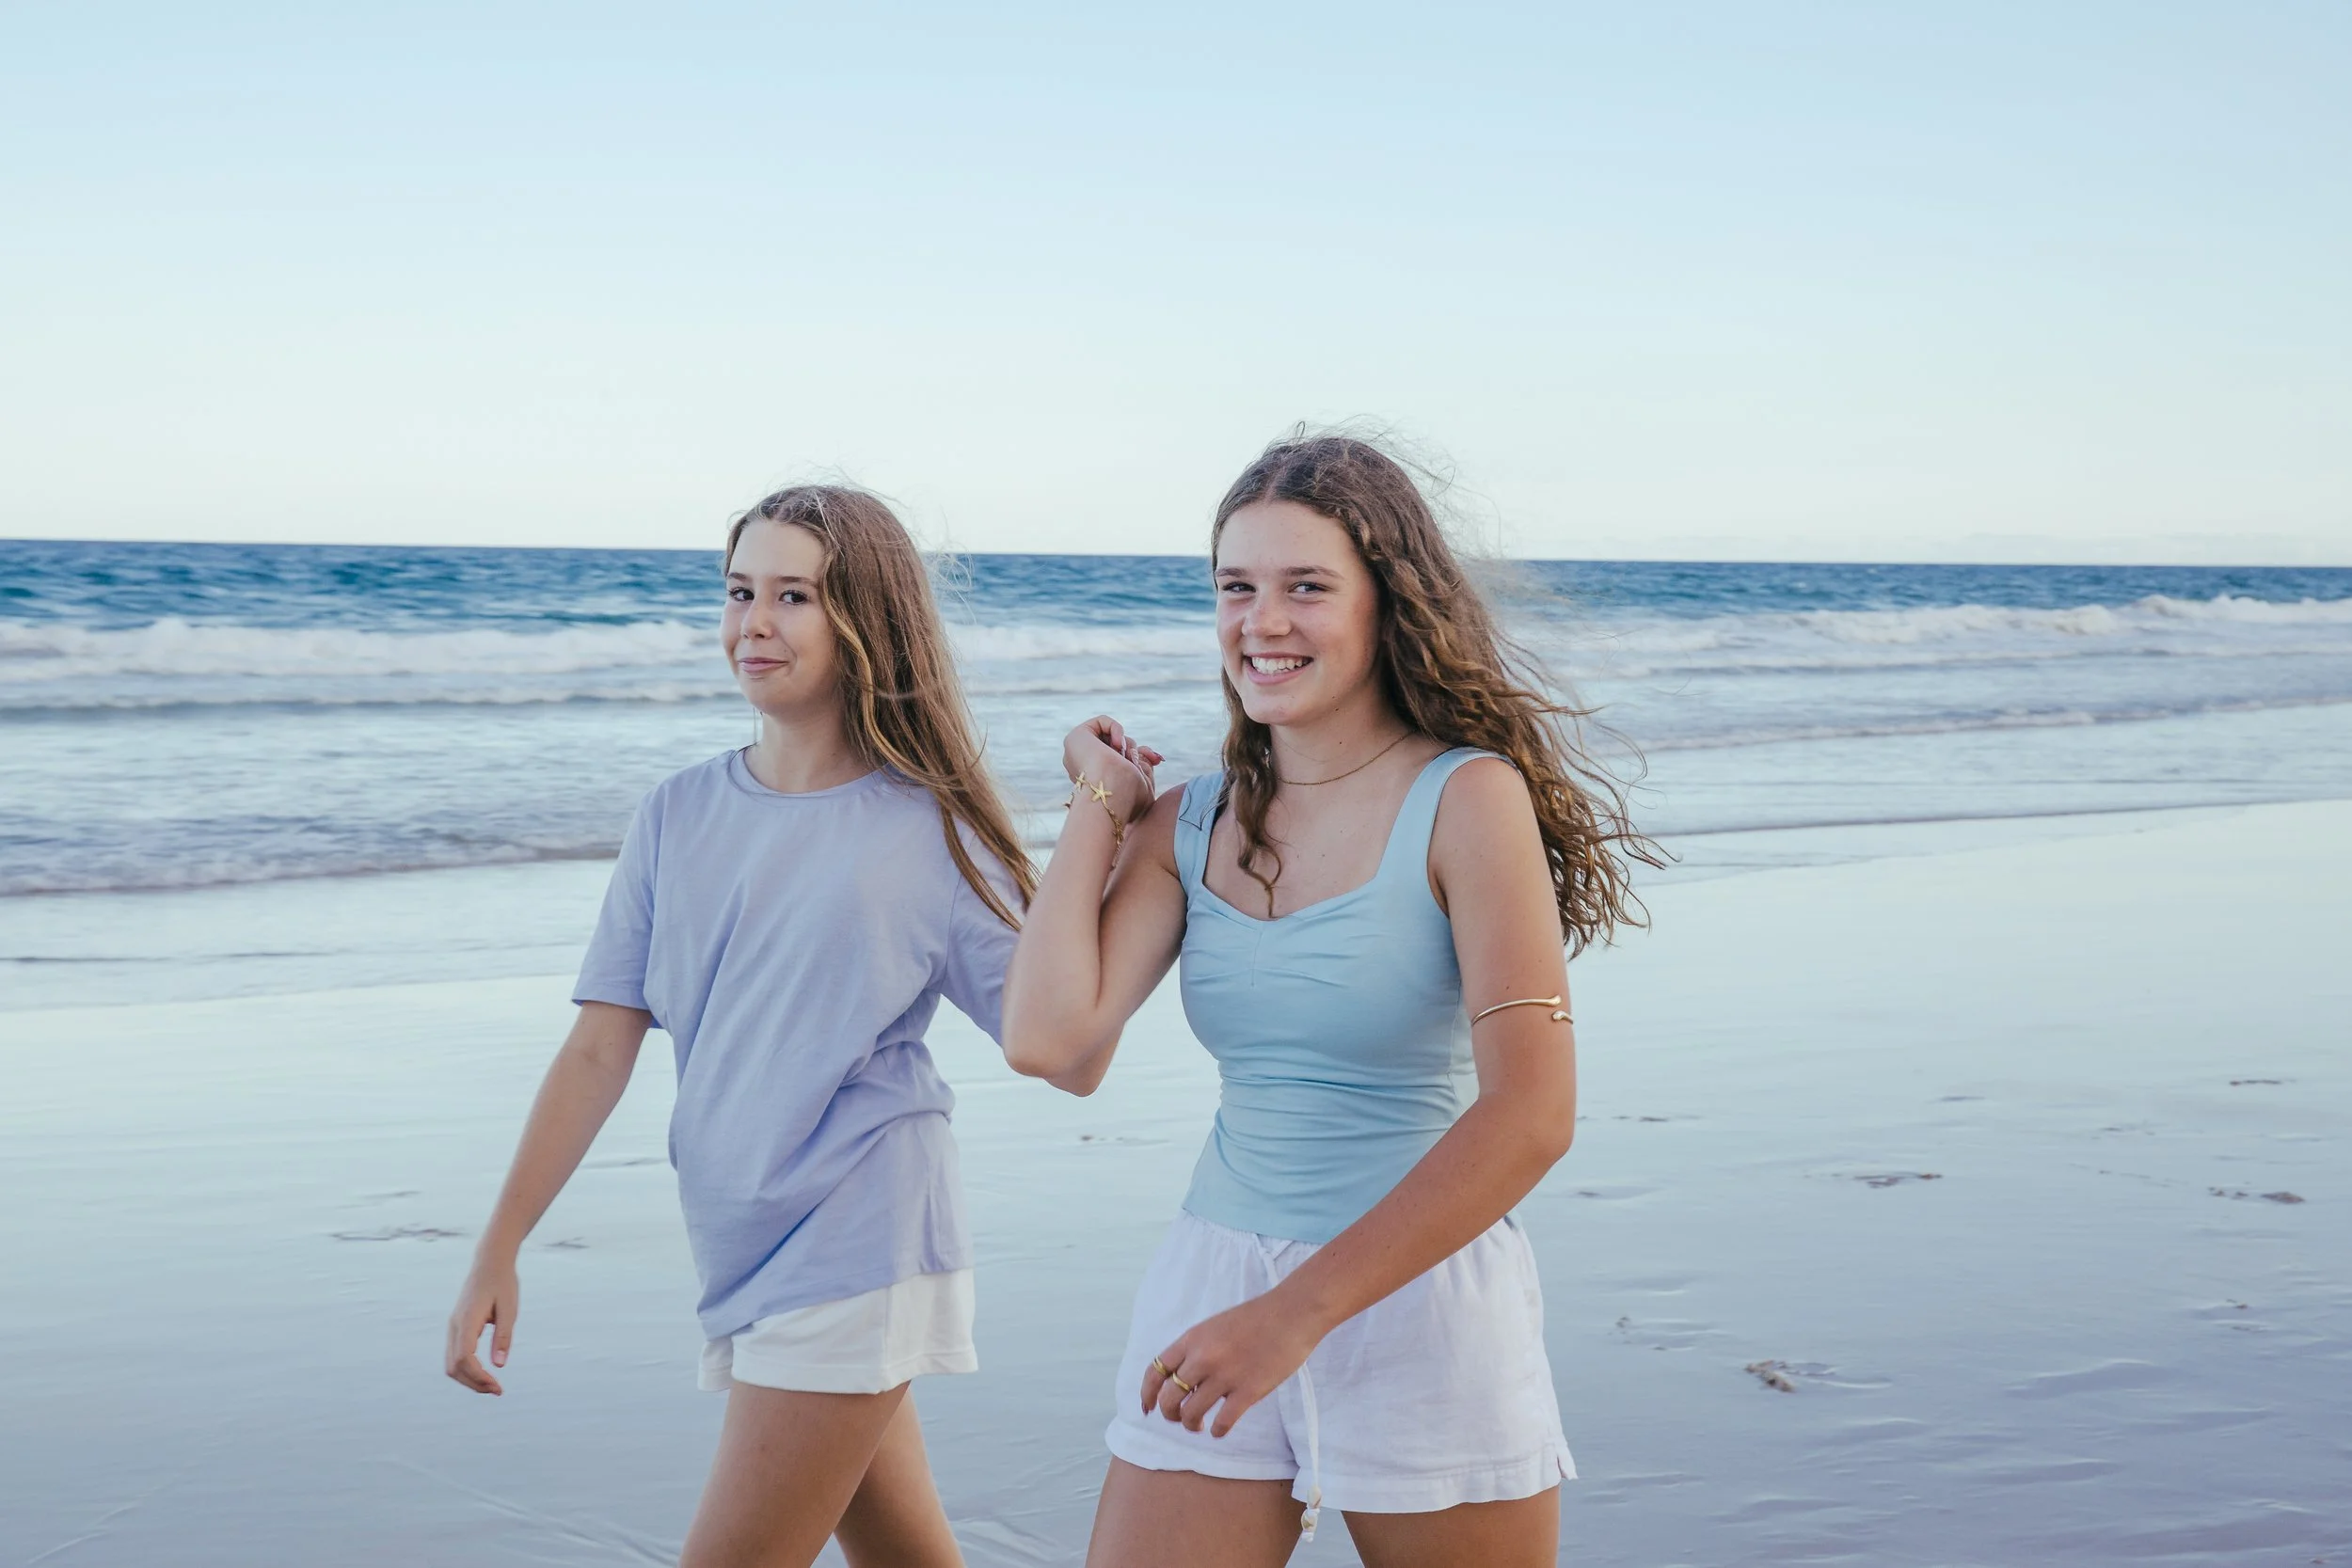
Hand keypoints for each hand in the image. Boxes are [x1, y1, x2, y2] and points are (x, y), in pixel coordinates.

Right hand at [445, 1252, 519, 1394]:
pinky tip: (484, 1373)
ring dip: (469, 1379)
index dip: (478, 1377)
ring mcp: (453, 1327)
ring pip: (451, 1364)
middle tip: (497, 1390)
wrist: (490, 1262)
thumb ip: (504, 1336)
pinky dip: (466, 1369)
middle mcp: (454, 1325)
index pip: (464, 1358)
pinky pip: (455, 1355)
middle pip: (454, 1366)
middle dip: (474, 1383)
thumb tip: (499, 1365)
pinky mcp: (456, 1328)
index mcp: (467, 1320)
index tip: (497, 1386)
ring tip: (492, 1385)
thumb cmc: (503, 1283)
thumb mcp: (510, 1309)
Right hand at [1063, 716, 1161, 826]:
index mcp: (1099, 783)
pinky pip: (1101, 722)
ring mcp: (1078, 755)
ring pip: (1110, 737)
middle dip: (1134, 749)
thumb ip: (1146, 769)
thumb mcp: (1144, 784)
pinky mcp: (1075, 739)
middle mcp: (1086, 770)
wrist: (1110, 795)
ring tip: (1126, 758)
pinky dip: (1115, 728)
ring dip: (1126, 744)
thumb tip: (1153, 758)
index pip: (1122, 761)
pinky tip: (1117, 745)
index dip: (1141, 757)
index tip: (1156, 761)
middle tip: (1138, 761)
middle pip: (1116, 749)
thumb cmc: (1127, 798)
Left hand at [1140, 1289, 1325, 1437]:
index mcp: (1192, 1339)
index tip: (1148, 1408)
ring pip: (1191, 1414)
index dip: (1147, 1394)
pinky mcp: (1248, 1391)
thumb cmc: (1256, 1319)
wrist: (1292, 1314)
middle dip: (1170, 1414)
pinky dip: (1217, 1431)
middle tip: (1179, 1419)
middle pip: (1169, 1397)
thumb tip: (1183, 1377)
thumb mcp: (1215, 1326)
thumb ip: (1196, 1348)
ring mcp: (1225, 1375)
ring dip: (1192, 1425)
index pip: (1155, 1371)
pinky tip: (1220, 1430)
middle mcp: (1203, 1357)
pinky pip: (1223, 1422)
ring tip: (1199, 1426)